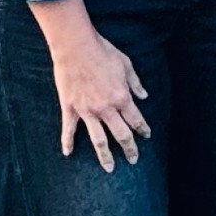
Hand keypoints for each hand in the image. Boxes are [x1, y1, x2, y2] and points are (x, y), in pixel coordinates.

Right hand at [28, 0, 150, 172]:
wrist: (76, 46)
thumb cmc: (102, 52)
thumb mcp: (126, 64)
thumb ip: (135, 83)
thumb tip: (145, 95)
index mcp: (121, 98)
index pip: (136, 120)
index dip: (143, 129)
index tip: (147, 136)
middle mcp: (106, 109)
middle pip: (121, 135)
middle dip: (129, 149)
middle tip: (133, 159)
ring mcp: (87, 111)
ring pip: (98, 140)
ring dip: (105, 156)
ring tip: (110, 168)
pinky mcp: (70, 108)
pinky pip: (69, 129)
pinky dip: (68, 142)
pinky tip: (68, 153)